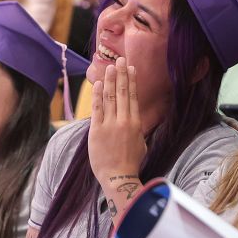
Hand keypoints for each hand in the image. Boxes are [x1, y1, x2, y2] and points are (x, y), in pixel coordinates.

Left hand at [88, 57, 145, 208]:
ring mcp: (110, 124)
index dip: (131, 81)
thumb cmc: (130, 163)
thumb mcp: (140, 144)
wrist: (119, 177)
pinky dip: (98, 94)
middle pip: (122, 92)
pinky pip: (97, 108)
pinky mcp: (97, 130)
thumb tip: (135, 120)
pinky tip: (99, 83)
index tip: (130, 69)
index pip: (133, 97)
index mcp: (136, 123)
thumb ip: (136, 129)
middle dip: (121, 74)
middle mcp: (124, 121)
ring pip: (110, 97)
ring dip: (110, 80)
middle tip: (120, 60)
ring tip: (110, 67)